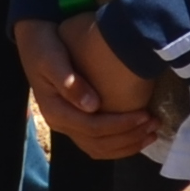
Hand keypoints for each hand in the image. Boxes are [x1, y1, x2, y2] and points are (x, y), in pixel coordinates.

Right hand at [15, 11, 162, 160]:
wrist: (34, 42)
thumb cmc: (45, 47)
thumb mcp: (52, 59)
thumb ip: (69, 81)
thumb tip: (92, 105)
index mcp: (56, 111)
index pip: (92, 128)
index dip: (121, 125)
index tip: (145, 114)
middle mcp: (62, 123)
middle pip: (99, 143)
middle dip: (129, 136)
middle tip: (154, 124)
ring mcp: (69, 125)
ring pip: (100, 148)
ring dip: (127, 144)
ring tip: (152, 132)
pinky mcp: (77, 121)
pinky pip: (99, 143)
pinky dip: (120, 144)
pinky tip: (138, 134)